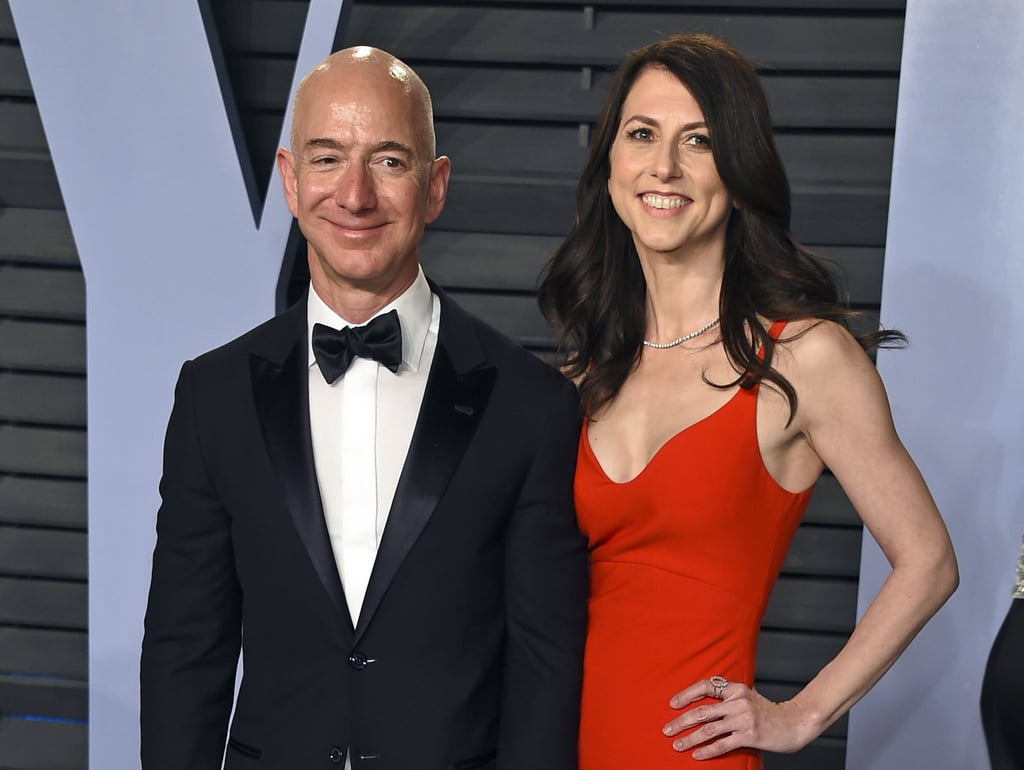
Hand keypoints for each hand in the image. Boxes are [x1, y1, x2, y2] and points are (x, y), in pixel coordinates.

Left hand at [662, 678, 812, 759]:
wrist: (795, 723)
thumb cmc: (769, 712)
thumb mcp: (749, 697)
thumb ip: (729, 697)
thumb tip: (704, 701)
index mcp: (736, 688)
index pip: (706, 686)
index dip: (686, 694)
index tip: (672, 704)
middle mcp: (738, 701)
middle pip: (702, 711)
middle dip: (681, 721)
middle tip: (667, 729)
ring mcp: (744, 719)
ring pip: (709, 729)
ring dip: (690, 738)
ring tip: (677, 745)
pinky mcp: (750, 735)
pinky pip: (723, 744)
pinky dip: (707, 750)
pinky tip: (696, 754)